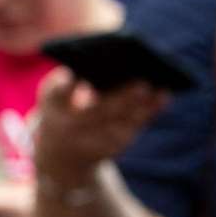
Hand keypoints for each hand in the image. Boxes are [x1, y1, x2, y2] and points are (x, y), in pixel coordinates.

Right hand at [31, 68, 167, 193]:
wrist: (62, 153)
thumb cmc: (62, 109)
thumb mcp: (57, 95)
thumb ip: (73, 81)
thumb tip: (111, 62)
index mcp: (52, 107)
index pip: (56, 95)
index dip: (64, 86)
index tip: (73, 75)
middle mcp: (71, 127)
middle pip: (98, 112)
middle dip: (121, 98)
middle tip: (141, 83)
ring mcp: (93, 141)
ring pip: (122, 122)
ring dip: (143, 105)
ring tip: (159, 87)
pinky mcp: (114, 147)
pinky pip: (135, 126)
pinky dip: (150, 111)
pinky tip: (163, 95)